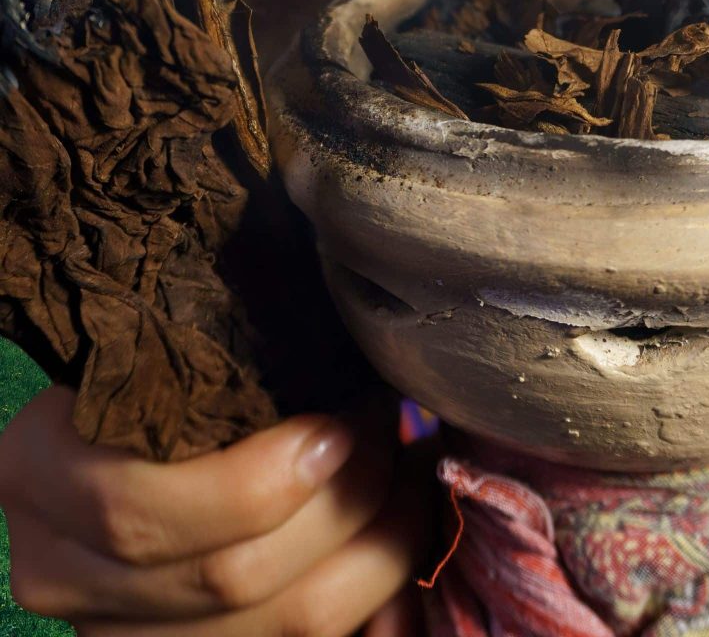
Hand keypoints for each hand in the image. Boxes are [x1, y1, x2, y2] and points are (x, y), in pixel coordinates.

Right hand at [0, 386, 433, 634]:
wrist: (114, 446)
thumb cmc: (155, 370)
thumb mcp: (157, 354)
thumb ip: (223, 362)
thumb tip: (353, 373)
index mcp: (39, 476)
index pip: (140, 512)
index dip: (258, 480)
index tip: (339, 425)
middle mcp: (60, 573)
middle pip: (232, 575)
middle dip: (346, 499)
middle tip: (393, 429)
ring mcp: (120, 633)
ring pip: (288, 622)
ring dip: (380, 545)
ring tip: (414, 472)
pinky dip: (378, 602)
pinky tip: (406, 543)